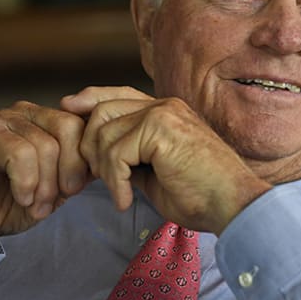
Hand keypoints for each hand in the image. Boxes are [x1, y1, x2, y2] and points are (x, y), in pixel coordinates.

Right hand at [0, 101, 89, 249]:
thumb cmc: (13, 202)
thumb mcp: (59, 187)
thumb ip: (81, 170)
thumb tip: (106, 161)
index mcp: (48, 119)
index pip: (83, 125)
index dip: (86, 159)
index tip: (77, 189)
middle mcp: (28, 112)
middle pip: (69, 129)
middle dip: (70, 170)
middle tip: (61, 197)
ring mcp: (5, 118)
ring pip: (46, 146)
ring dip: (45, 185)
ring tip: (36, 205)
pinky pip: (21, 154)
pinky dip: (26, 183)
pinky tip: (20, 197)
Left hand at [62, 86, 271, 234]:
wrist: (232, 204)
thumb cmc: (201, 196)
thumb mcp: (157, 174)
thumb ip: (132, 158)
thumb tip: (101, 160)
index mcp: (166, 111)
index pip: (117, 94)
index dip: (90, 100)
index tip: (67, 110)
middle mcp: (165, 105)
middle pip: (102, 109)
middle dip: (88, 145)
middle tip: (96, 179)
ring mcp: (163, 114)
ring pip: (103, 131)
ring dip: (102, 168)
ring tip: (119, 193)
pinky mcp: (160, 129)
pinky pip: (115, 153)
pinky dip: (114, 182)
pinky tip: (126, 200)